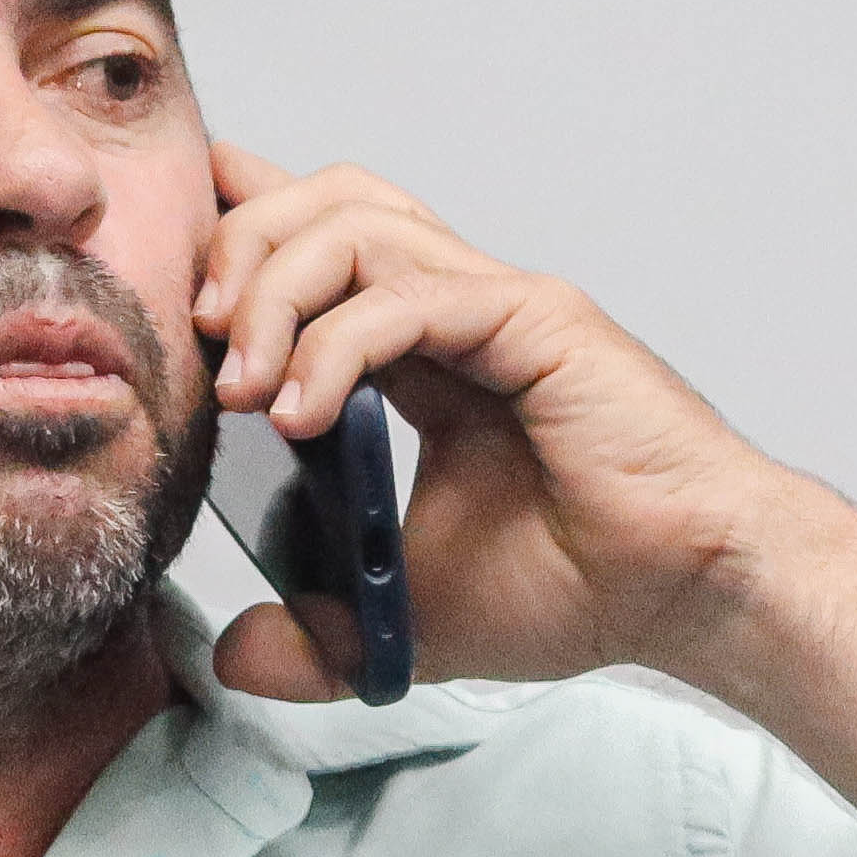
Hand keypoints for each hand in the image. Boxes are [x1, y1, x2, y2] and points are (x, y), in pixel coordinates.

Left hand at [193, 139, 800, 696]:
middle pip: (322, 203)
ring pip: (354, 223)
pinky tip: (301, 412)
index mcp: (422, 347)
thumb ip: (315, 633)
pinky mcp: (534, 320)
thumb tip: (232, 654)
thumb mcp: (404, 618)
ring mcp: (494, 302)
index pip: (315, 244)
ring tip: (240, 383)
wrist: (687, 595)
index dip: (237, 236)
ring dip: (273, 289)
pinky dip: (336, 345)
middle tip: (196, 341)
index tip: (169, 288)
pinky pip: (410, 295)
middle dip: (235, 248)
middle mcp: (454, 304)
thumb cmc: (577, 586)